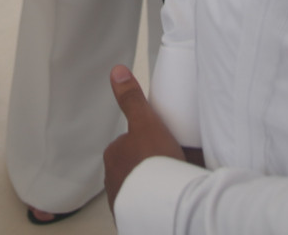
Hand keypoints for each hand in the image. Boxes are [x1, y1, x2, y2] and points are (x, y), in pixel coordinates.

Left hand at [103, 64, 191, 210]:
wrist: (162, 202)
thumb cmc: (153, 164)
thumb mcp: (146, 123)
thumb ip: (131, 99)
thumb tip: (117, 72)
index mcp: (113, 154)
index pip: (129, 141)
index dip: (148, 140)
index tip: (162, 143)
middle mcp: (113, 178)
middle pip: (135, 163)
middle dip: (150, 162)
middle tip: (171, 160)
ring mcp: (124, 198)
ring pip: (141, 183)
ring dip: (154, 181)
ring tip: (173, 179)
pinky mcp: (136, 215)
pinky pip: (148, 202)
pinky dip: (157, 198)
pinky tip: (170, 195)